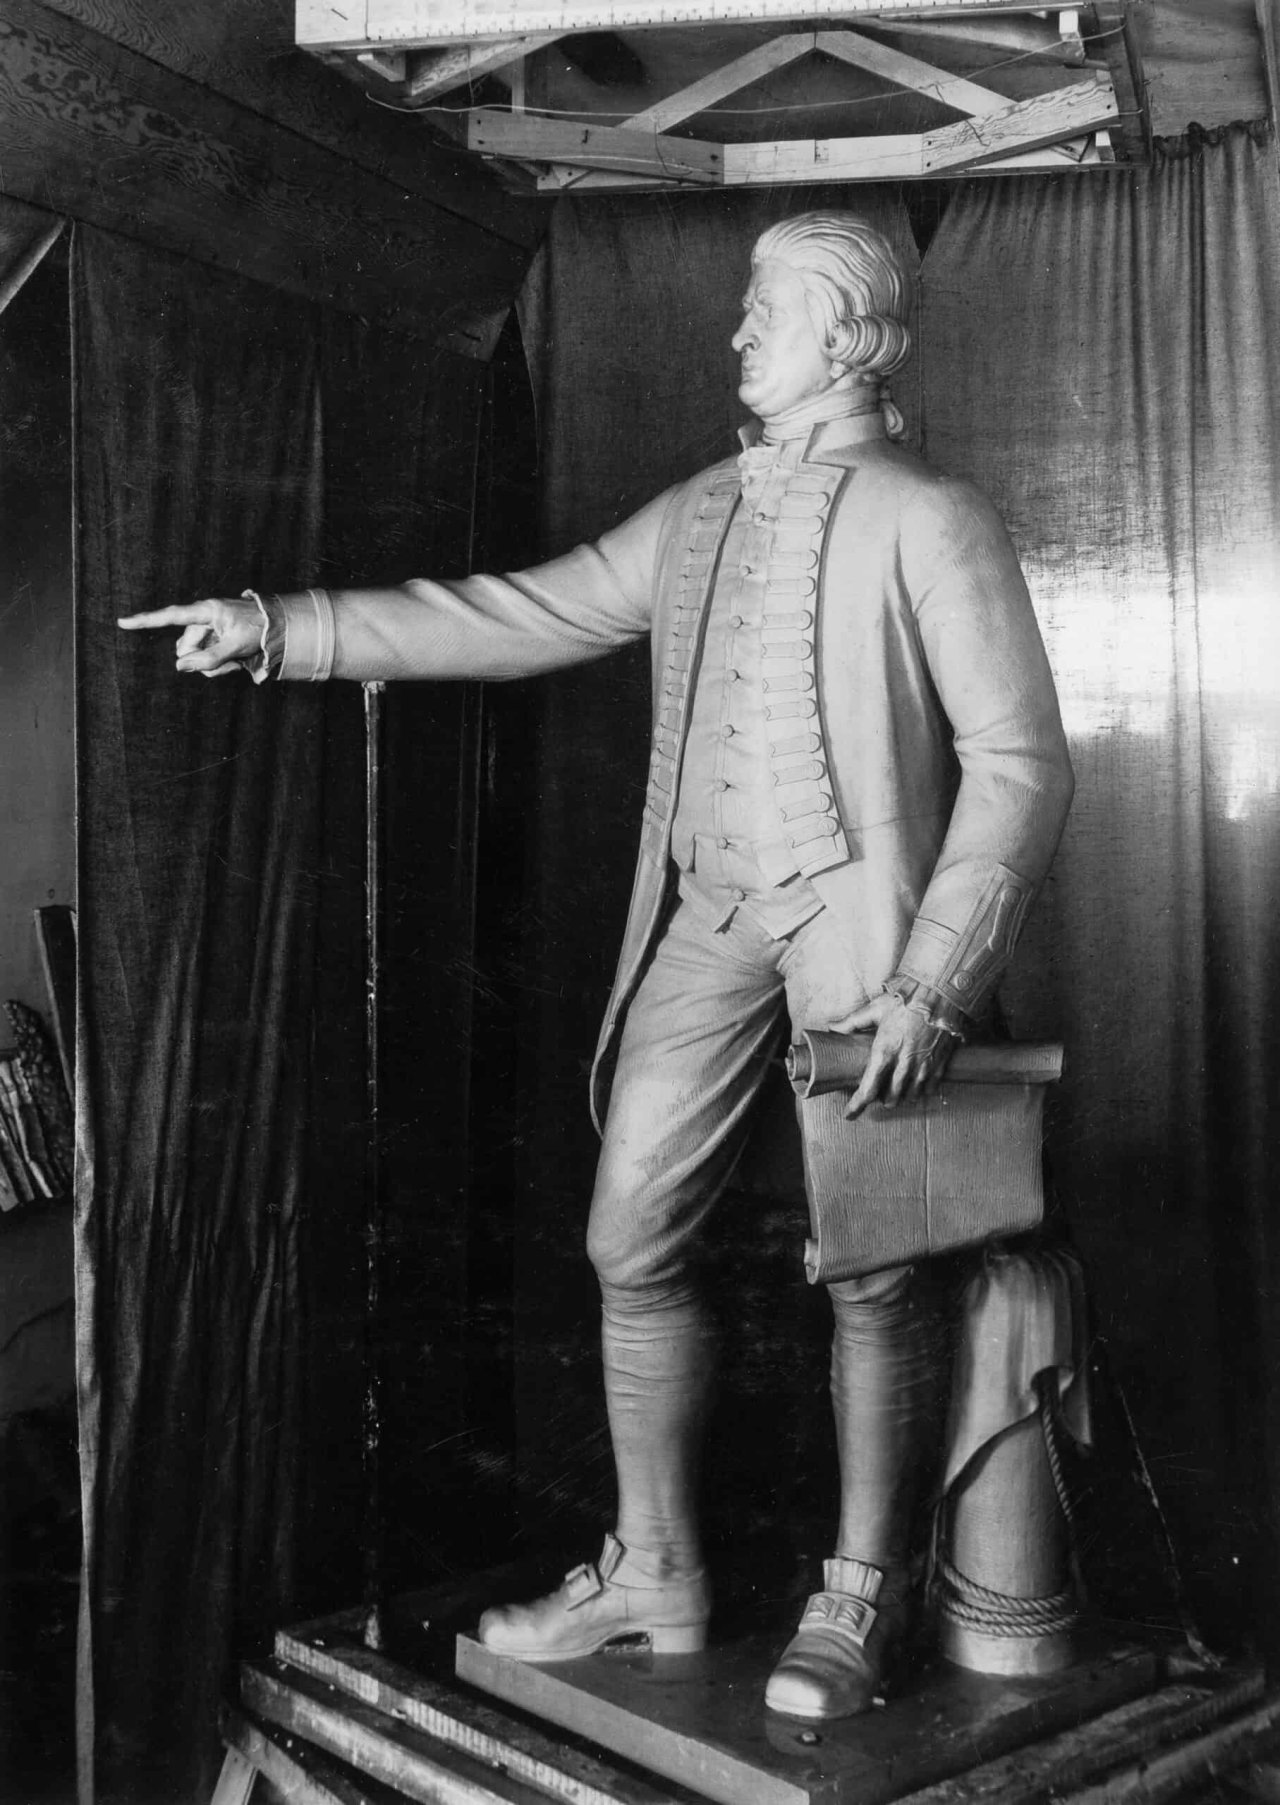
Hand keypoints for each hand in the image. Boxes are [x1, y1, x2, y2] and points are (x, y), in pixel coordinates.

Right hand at [117, 596, 262, 677]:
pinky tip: (236, 661)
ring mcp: (210, 629)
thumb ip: (209, 658)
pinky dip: (220, 663)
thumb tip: (181, 665)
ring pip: (197, 655)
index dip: (145, 621)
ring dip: (213, 664)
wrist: (279, 625)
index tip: (122, 621)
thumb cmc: (259, 629)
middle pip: (186, 646)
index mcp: (206, 611)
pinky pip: (208, 657)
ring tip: (236, 661)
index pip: (170, 616)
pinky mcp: (216, 638)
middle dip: (202, 660)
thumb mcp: (235, 647)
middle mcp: (204, 618)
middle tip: (229, 662)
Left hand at [826, 993, 957, 1119]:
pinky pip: (929, 1088)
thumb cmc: (906, 1000)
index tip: (849, 1114)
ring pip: (910, 1096)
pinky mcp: (939, 1064)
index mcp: (884, 1052)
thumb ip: (852, 1021)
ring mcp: (923, 1066)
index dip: (856, 1106)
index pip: (868, 1089)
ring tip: (897, 1089)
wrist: (941, 994)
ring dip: (902, 1096)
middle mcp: (903, 1064)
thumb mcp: (875, 1008)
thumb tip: (832, 1026)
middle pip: (890, 1098)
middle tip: (878, 1092)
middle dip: (882, 1100)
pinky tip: (917, 1084)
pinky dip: (921, 1090)